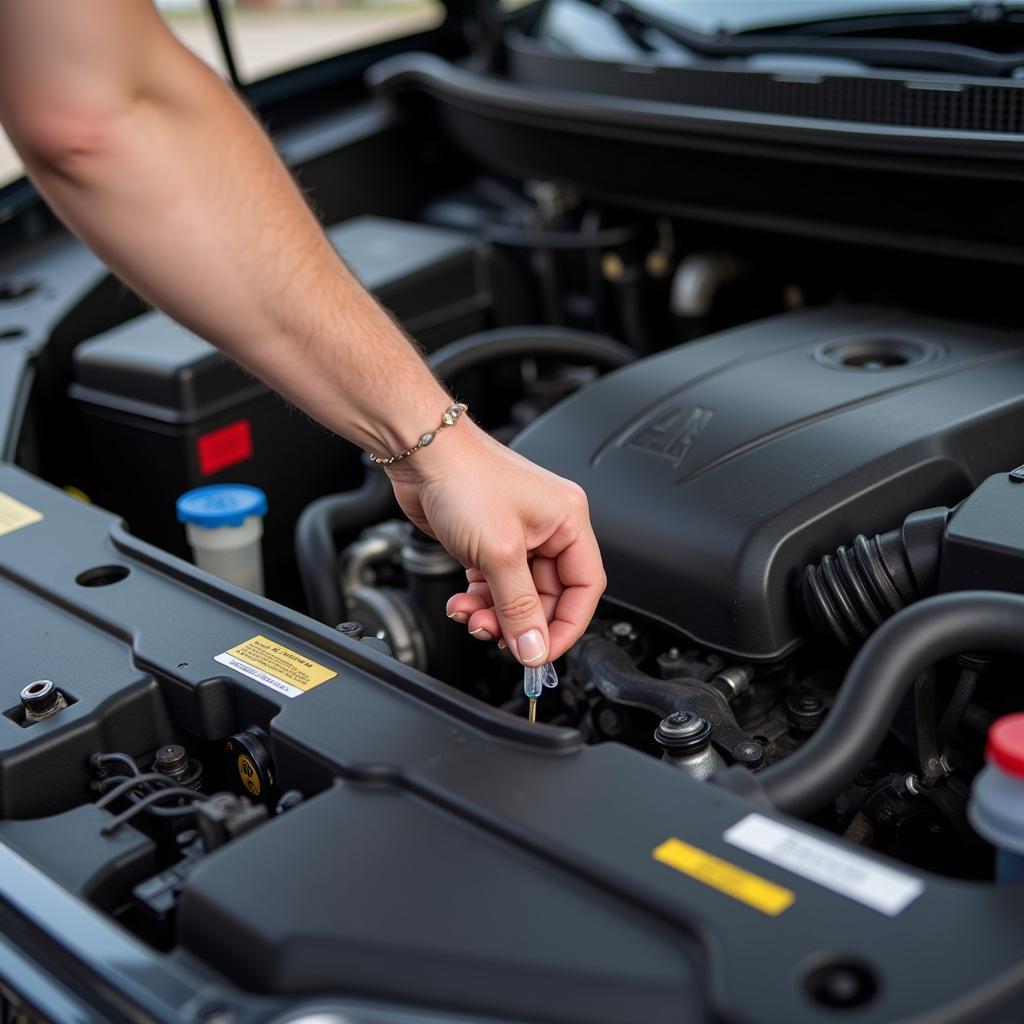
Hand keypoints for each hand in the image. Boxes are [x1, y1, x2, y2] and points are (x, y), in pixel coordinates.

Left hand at [386, 420, 605, 665]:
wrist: (420, 453)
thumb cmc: (464, 477)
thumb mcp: (499, 552)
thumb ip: (518, 607)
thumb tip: (534, 647)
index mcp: (568, 521)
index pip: (585, 588)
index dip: (566, 626)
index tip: (542, 652)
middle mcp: (547, 528)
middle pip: (548, 597)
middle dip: (520, 621)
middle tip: (497, 637)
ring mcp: (517, 535)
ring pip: (517, 595)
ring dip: (494, 614)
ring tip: (471, 617)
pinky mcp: (488, 541)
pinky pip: (493, 585)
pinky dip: (478, 600)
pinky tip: (461, 602)